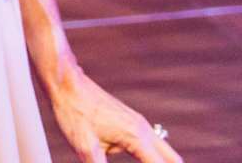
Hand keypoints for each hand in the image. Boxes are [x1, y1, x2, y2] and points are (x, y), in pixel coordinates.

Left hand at [47, 68, 180, 162]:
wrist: (68, 86)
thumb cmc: (75, 115)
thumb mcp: (86, 149)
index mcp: (136, 137)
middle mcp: (143, 129)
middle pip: (173, 159)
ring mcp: (139, 124)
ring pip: (163, 151)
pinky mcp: (131, 123)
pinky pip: (151, 144)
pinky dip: (150, 158)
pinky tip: (139, 161)